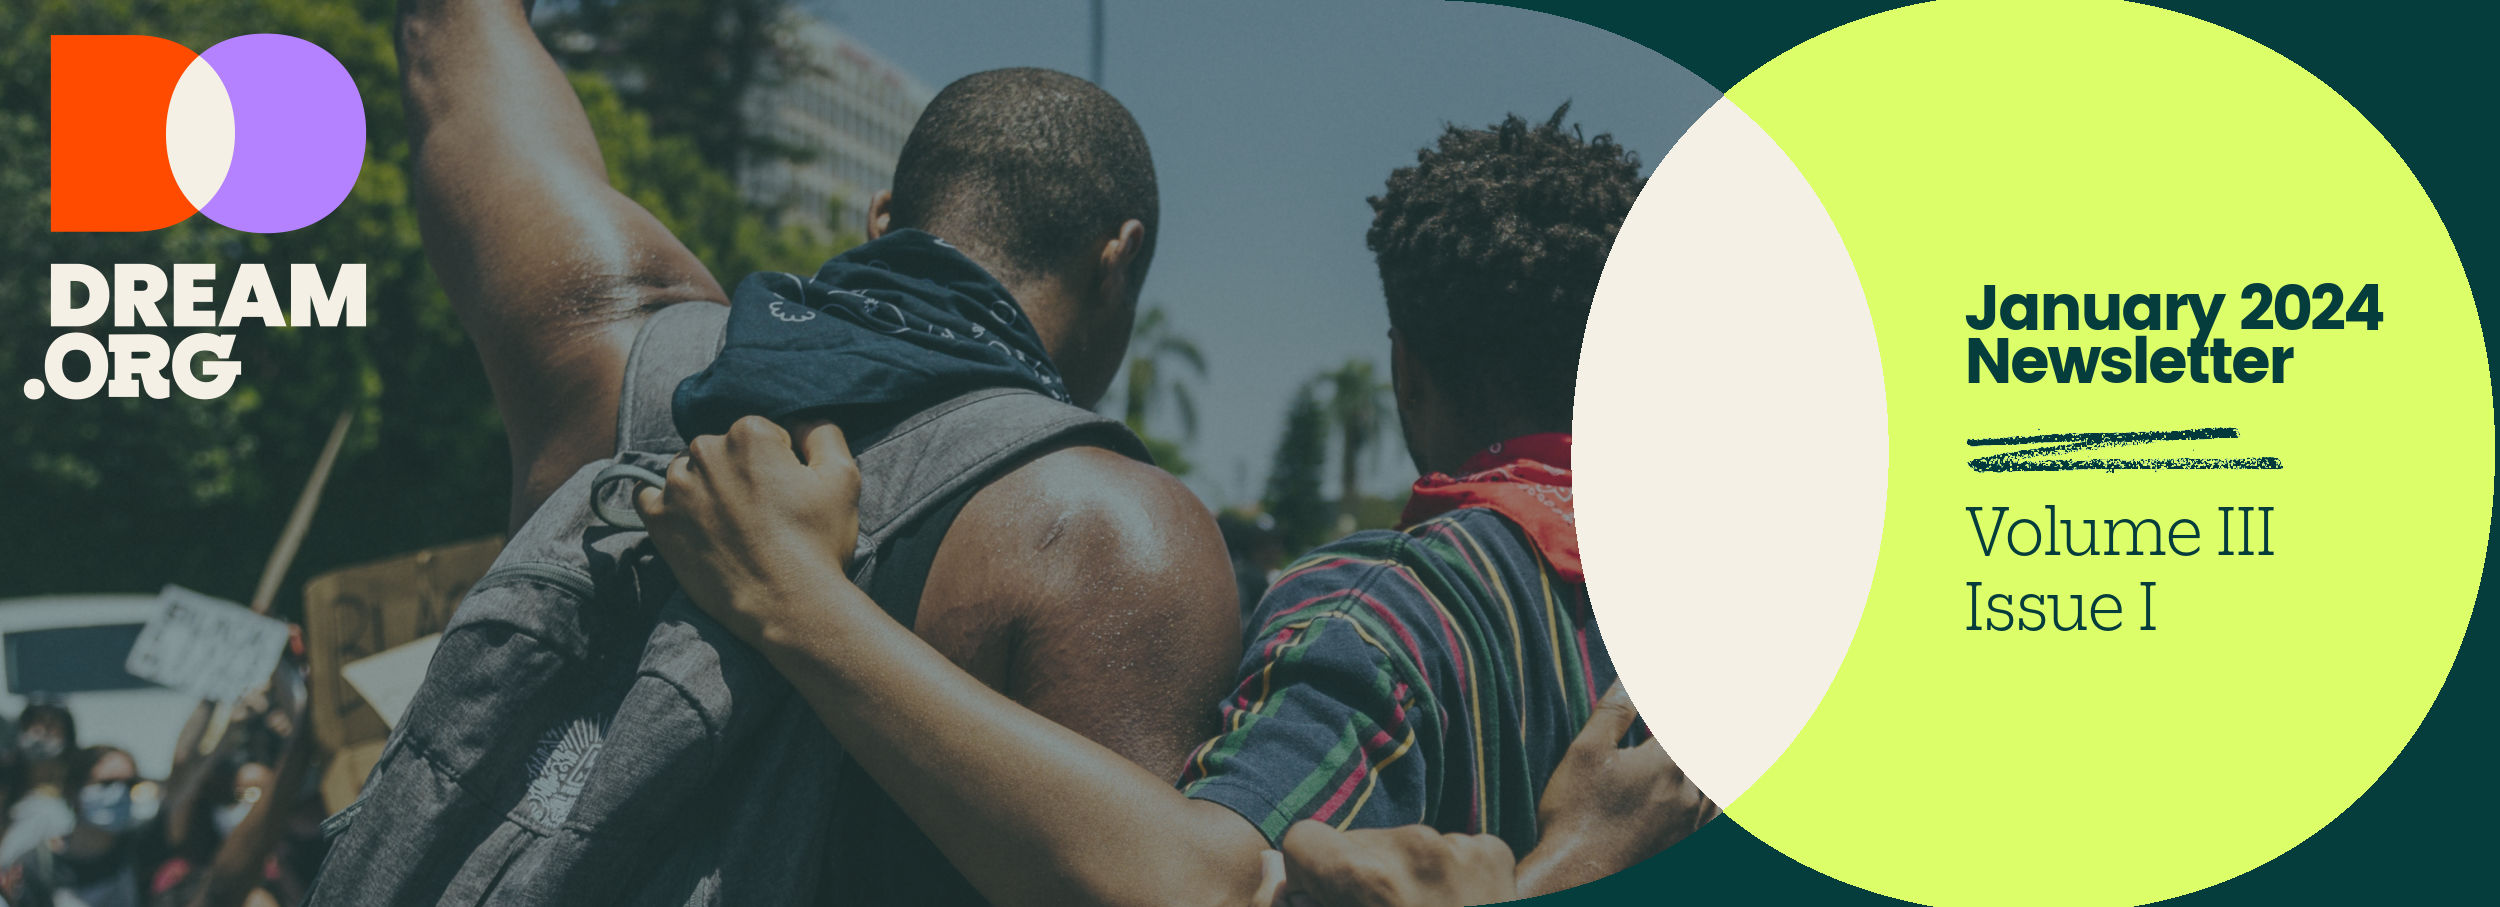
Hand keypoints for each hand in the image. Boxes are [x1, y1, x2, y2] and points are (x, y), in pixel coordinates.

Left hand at [635, 416, 861, 646]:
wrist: (788, 604)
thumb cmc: (818, 542)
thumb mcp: (843, 478)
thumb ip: (822, 433)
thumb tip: (800, 424)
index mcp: (749, 433)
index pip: (763, 435)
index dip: (780, 464)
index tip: (787, 494)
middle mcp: (705, 451)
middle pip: (722, 450)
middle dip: (740, 473)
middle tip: (762, 513)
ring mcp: (677, 487)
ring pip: (688, 471)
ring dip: (705, 488)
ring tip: (732, 525)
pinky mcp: (659, 521)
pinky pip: (647, 496)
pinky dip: (665, 503)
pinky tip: (688, 520)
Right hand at [1271, 821, 1516, 906]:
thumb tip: (1276, 878)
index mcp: (1368, 876)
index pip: (1305, 841)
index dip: (1310, 877)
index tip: (1326, 903)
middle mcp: (1415, 848)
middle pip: (1357, 843)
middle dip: (1360, 878)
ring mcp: (1460, 847)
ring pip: (1405, 847)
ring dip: (1405, 878)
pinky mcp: (1494, 851)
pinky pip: (1451, 852)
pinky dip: (1449, 879)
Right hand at [1516, 683, 1716, 895]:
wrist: (1579, 878)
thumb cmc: (1576, 814)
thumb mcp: (1586, 752)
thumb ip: (1614, 712)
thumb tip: (1631, 679)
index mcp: (1668, 762)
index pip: (1690, 721)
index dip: (1688, 704)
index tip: (1685, 702)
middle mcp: (1691, 792)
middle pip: (1712, 754)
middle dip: (1710, 735)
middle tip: (1703, 732)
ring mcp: (1694, 823)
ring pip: (1721, 786)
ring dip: (1714, 770)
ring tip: (1698, 760)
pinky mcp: (1689, 845)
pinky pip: (1718, 815)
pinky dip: (1718, 798)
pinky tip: (1712, 796)